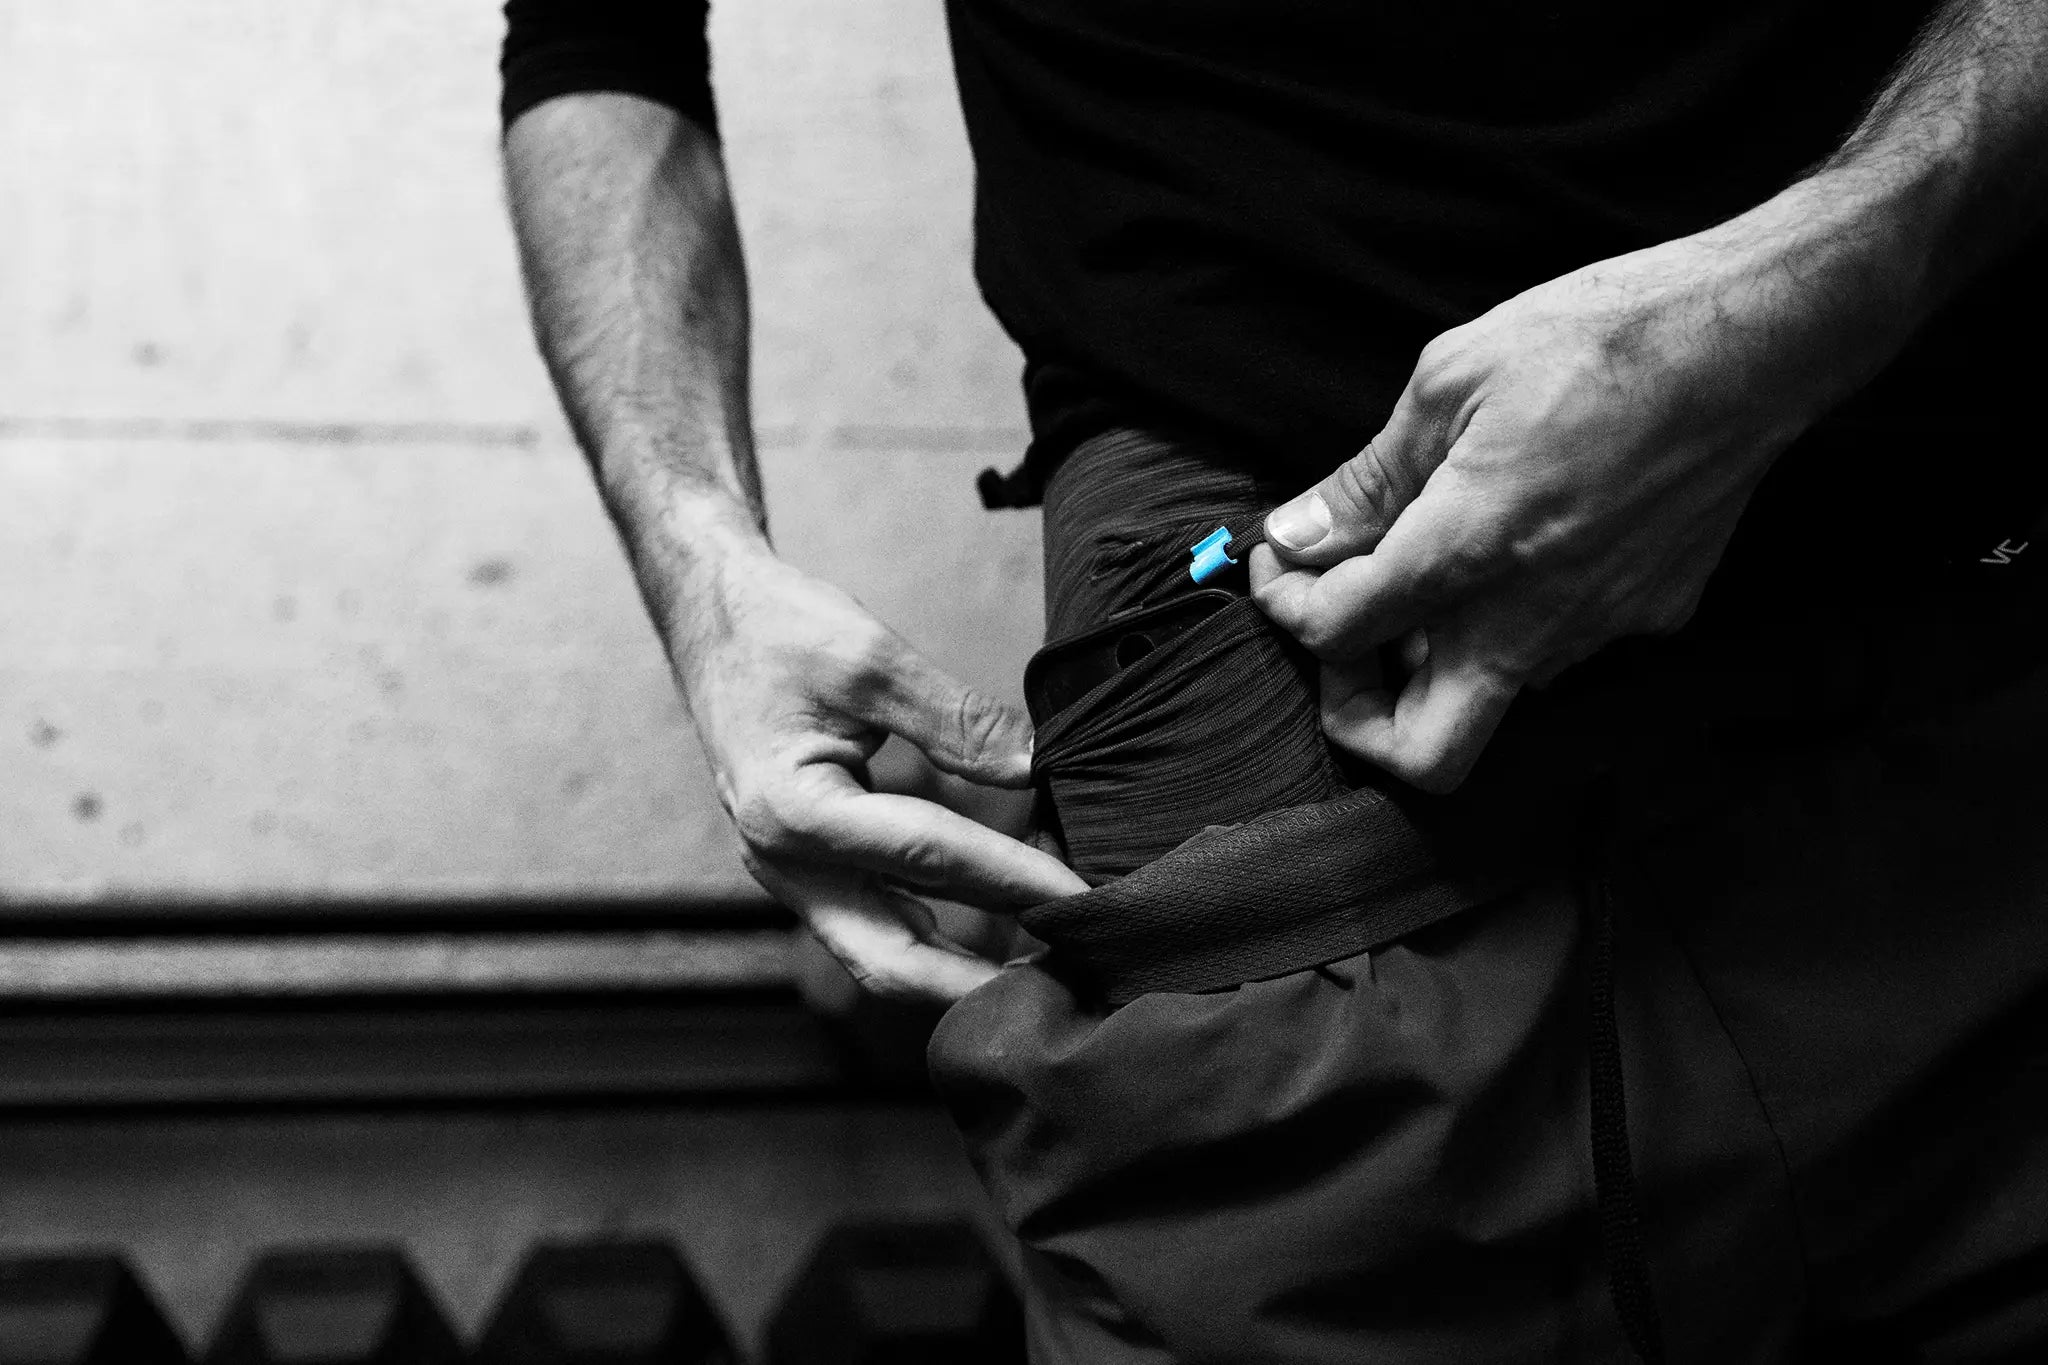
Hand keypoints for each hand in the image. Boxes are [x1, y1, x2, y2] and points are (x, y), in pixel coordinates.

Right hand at [672, 535, 1086, 1001]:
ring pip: (880, 954)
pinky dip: (934, 937)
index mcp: (794, 809)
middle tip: (1064, 982)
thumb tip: (1035, 767)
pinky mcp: (805, 866)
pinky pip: (873, 923)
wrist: (709, 617)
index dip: (1015, 881)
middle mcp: (782, 860)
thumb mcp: (869, 657)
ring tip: (1042, 970)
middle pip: (891, 959)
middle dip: (979, 984)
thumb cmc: (777, 628)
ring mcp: (788, 871)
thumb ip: (955, 718)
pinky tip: (994, 935)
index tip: (1084, 901)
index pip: (929, 859)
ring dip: (958, 971)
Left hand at [1252, 221, 1887, 791]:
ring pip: (1494, 695)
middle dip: (1362, 717)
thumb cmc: (1600, 337)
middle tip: (1348, 635)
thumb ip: (1367, 480)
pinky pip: (1564, 646)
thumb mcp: (1450, 381)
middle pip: (1423, 754)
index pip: (1336, 635)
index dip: (1288, 604)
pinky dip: (1519, 616)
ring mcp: (1601, 628)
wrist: (1755, 336)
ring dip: (1442, 654)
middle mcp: (1532, 619)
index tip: (1285, 560)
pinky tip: (1523, 538)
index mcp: (1465, 554)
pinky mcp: (1655, 614)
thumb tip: (1298, 534)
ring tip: (1430, 564)